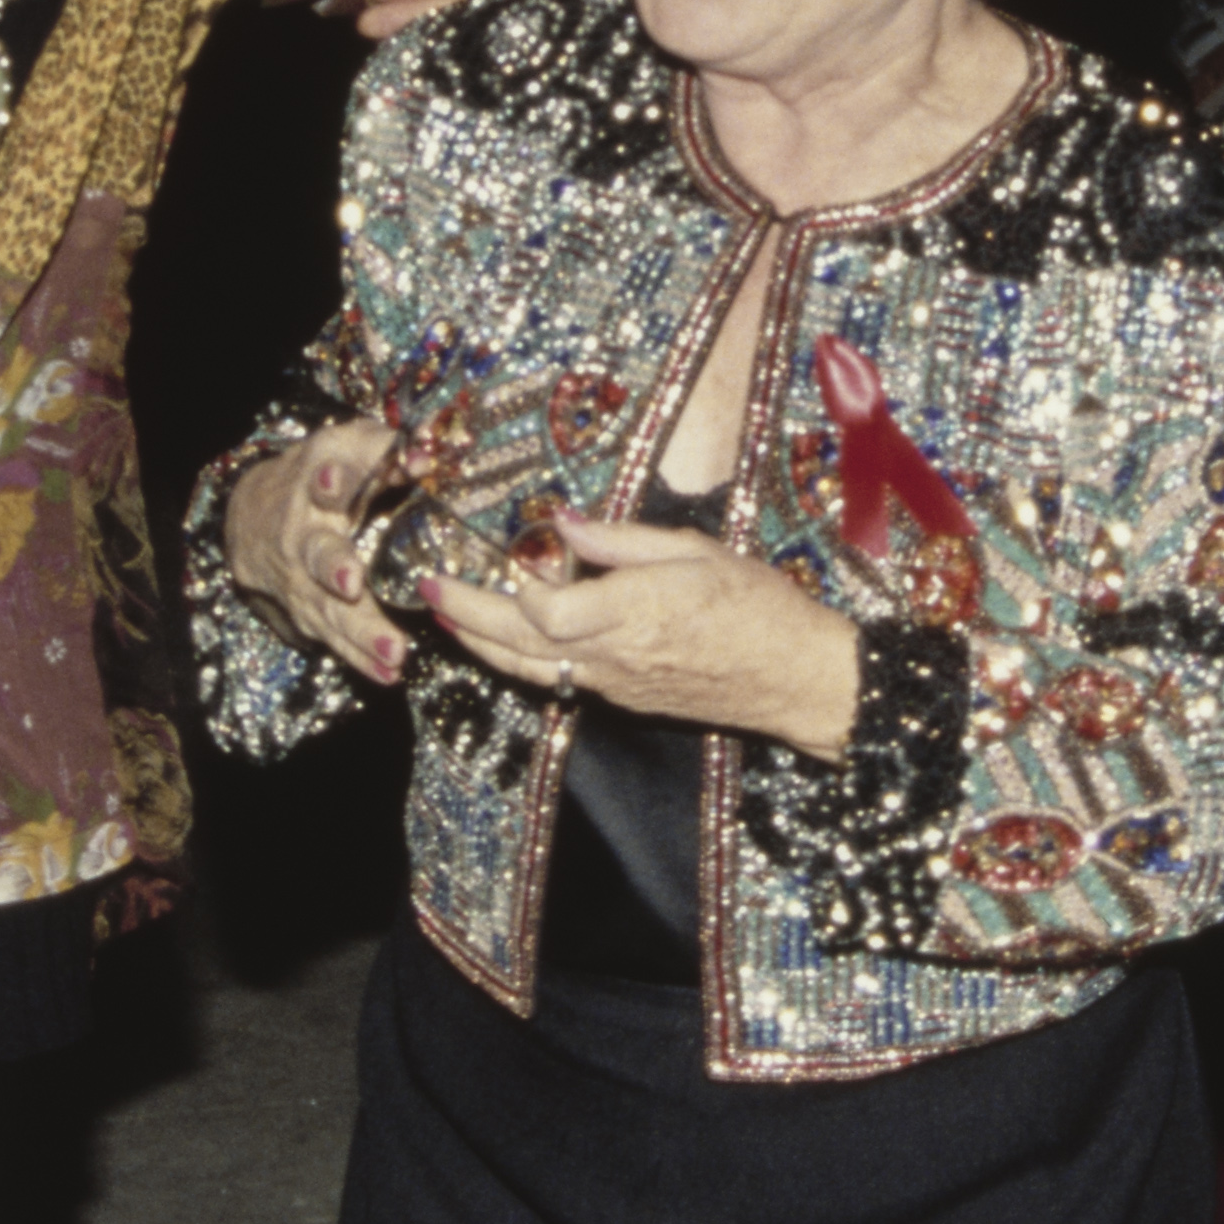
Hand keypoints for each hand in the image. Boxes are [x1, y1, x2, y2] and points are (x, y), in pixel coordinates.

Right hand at [223, 419, 410, 683]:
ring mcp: (301, 579)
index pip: (324, 476)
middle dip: (333, 567)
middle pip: (318, 552)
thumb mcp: (346, 447)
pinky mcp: (306, 611)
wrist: (255, 516)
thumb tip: (427, 459)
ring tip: (394, 650)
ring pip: (328, 606)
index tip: (335, 481)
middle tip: (351, 582)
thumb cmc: (323, 474)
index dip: (331, 479)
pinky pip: (332, 636)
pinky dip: (359, 657)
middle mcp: (303, 533)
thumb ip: (384, 449)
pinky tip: (387, 673)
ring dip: (359, 631)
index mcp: (317, 483)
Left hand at [420, 513, 861, 753]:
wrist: (796, 679)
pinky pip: (560, 681)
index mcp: (633, 612)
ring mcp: (616, 685)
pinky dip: (522, 661)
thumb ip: (624, 540)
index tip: (489, 558)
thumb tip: (564, 523)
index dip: (510, 588)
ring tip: (448, 620)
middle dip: (468, 616)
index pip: (545, 610)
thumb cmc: (760, 606)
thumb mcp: (698, 552)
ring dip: (483, 646)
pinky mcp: (624, 700)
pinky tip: (507, 643)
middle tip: (427, 589)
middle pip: (520, 643)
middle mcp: (614, 656)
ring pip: (531, 670)